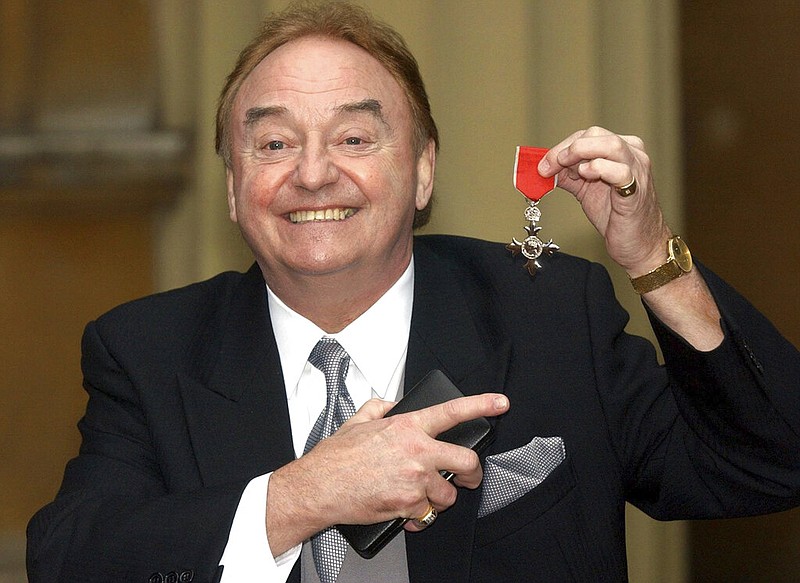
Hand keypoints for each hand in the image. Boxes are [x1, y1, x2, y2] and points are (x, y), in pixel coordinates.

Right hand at [266, 393, 508, 554]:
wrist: (319, 487)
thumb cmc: (336, 457)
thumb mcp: (358, 421)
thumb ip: (379, 408)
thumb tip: (390, 403)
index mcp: (407, 427)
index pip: (452, 411)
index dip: (481, 405)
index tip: (500, 403)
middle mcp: (417, 451)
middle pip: (467, 461)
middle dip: (473, 473)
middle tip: (467, 478)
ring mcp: (415, 480)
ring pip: (449, 494)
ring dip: (440, 499)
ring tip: (423, 497)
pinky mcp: (409, 505)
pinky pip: (429, 514)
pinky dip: (421, 516)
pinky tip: (408, 511)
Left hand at [538, 126, 671, 276]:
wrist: (638, 244)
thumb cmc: (616, 215)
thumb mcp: (585, 190)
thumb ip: (568, 176)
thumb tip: (544, 168)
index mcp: (621, 150)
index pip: (588, 135)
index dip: (562, 146)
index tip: (543, 163)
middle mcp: (632, 155)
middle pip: (596, 134)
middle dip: (567, 148)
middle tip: (549, 165)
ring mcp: (637, 171)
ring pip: (611, 145)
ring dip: (580, 152)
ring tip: (565, 166)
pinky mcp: (636, 191)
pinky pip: (620, 171)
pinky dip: (599, 168)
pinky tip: (585, 174)